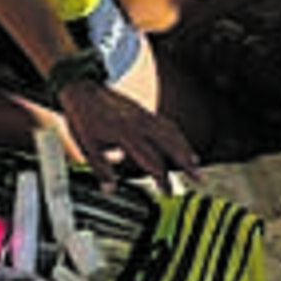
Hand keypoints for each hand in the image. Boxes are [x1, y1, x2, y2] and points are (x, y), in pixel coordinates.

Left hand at [56, 80, 199, 192]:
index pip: (149, 156)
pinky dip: (177, 137)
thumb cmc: (83, 117)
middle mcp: (138, 121)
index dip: (160, 176)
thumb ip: (102, 170)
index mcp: (124, 131)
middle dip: (185, 160)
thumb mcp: (87, 147)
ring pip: (171, 131)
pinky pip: (165, 124)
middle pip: (169, 141)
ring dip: (185, 148)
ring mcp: (143, 114)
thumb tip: (110, 190)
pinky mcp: (143, 112)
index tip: (167, 191)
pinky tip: (181, 147)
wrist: (81, 89)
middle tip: (199, 177)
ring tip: (196, 165)